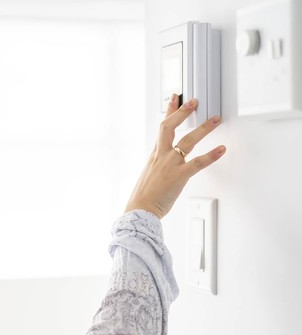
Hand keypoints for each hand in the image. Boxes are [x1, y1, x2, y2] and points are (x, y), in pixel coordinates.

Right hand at [124, 94, 225, 218]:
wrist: (140, 209)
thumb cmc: (144, 197)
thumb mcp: (148, 175)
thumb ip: (158, 165)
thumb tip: (165, 163)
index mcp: (154, 155)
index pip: (162, 127)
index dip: (169, 111)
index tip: (175, 98)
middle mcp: (161, 156)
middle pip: (169, 127)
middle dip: (182, 112)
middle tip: (194, 101)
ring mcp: (170, 165)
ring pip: (187, 141)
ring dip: (203, 128)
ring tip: (215, 119)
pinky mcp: (179, 176)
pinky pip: (198, 163)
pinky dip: (211, 155)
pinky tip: (221, 149)